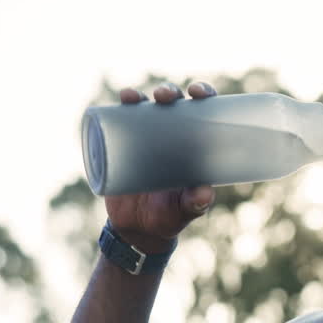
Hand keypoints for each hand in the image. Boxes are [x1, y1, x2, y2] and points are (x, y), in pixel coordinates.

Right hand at [104, 81, 218, 252]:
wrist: (138, 230)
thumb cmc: (169, 217)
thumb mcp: (184, 211)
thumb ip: (195, 204)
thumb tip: (205, 192)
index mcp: (193, 145)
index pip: (202, 112)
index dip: (202, 94)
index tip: (198, 92)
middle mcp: (171, 136)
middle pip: (172, 104)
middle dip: (169, 92)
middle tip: (165, 97)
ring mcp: (144, 140)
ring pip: (143, 108)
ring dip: (139, 96)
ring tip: (134, 98)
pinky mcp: (121, 147)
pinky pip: (117, 123)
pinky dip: (116, 109)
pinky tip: (118, 100)